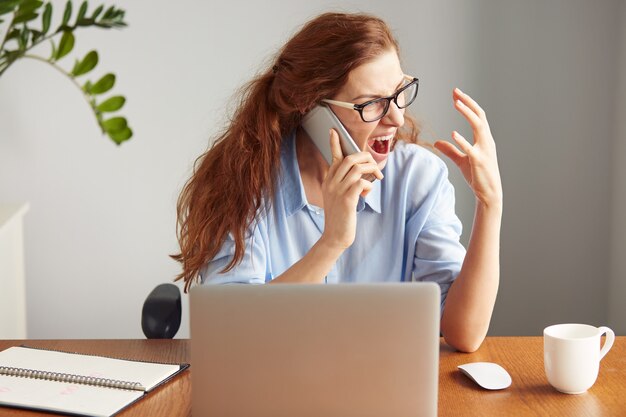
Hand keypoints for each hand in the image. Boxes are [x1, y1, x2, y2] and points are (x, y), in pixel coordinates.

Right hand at [320, 129, 382, 249]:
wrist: (334, 236)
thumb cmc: (340, 216)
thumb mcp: (339, 197)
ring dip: (372, 170)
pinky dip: (369, 185)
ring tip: (377, 178)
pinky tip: (367, 194)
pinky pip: (361, 183)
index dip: (334, 143)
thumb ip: (347, 183)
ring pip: (357, 168)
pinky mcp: (347, 199)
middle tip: (376, 168)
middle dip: (367, 158)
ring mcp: (338, 190)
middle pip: (350, 158)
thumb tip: (365, 175)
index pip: (333, 157)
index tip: (334, 131)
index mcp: (329, 180)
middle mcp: (331, 182)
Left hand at [434, 88, 501, 208]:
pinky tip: (453, 134)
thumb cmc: (478, 176)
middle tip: (456, 92)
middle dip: (468, 103)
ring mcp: (484, 150)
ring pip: (478, 127)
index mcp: (484, 139)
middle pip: (479, 116)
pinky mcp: (479, 162)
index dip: (467, 104)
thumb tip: (437, 142)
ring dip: (467, 114)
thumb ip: (450, 150)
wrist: (488, 193)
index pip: (477, 116)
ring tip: (456, 103)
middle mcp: (487, 141)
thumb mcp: (462, 161)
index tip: (456, 94)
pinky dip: (463, 141)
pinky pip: (471, 149)